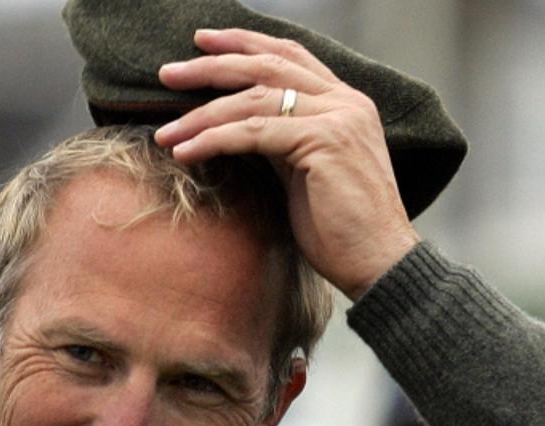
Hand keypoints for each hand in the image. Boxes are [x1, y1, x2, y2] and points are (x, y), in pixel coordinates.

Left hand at [154, 28, 419, 300]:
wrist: (379, 264)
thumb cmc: (342, 231)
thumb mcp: (307, 173)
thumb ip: (281, 142)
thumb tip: (238, 127)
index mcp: (346, 103)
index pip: (289, 57)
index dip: (245, 44)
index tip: (202, 42)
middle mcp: (345, 102)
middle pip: (267, 66)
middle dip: (211, 65)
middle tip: (167, 73)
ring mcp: (337, 119)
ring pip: (253, 99)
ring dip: (201, 114)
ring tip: (165, 132)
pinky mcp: (324, 143)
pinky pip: (254, 132)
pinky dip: (214, 139)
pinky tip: (186, 151)